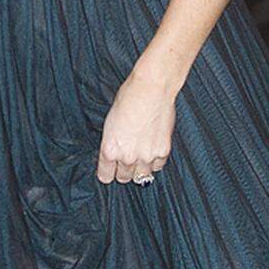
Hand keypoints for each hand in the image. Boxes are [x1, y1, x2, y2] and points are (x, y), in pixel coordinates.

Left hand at [97, 68, 176, 184]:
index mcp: (109, 150)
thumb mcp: (110, 122)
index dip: (107, 172)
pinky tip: (152, 152)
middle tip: (125, 163)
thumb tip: (116, 150)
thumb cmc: (128, 99)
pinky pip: (158, 166)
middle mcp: (127, 157)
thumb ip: (113, 141)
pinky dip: (155, 162)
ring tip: (139, 159)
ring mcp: (146, 156)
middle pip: (124, 178)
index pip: (105, 175)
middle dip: (123, 171)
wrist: (151, 90)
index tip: (109, 171)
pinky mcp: (162, 151)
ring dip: (140, 169)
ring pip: (141, 176)